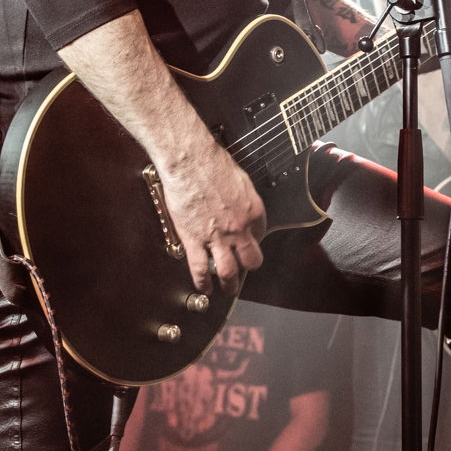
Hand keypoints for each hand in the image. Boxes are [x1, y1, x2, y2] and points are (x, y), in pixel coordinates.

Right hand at [155, 135, 266, 291]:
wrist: (190, 161)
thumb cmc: (212, 163)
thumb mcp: (240, 179)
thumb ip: (243, 198)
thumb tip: (241, 204)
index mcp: (254, 211)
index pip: (261, 234)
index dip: (253, 238)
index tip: (247, 240)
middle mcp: (240, 229)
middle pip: (252, 259)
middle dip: (249, 265)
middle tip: (244, 269)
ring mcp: (217, 237)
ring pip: (229, 271)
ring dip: (230, 284)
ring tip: (228, 289)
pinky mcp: (195, 240)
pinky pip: (200, 269)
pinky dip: (203, 282)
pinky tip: (205, 288)